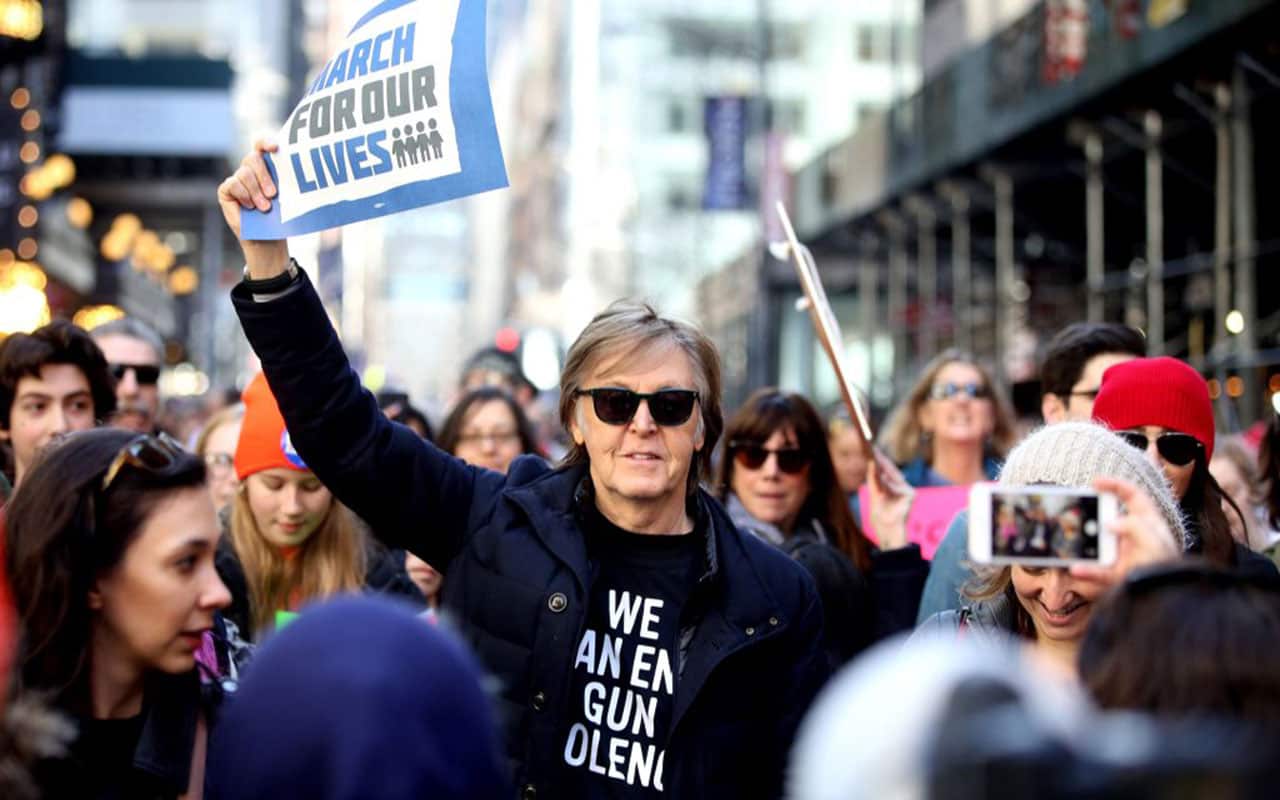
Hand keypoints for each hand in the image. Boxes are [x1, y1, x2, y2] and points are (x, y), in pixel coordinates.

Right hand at [217, 140, 289, 277]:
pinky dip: (244, 195)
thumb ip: (286, 183)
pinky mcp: (226, 190)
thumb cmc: (280, 217)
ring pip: (244, 173)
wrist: (268, 238)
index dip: (266, 142)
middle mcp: (250, 169)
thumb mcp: (287, 198)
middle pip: (253, 158)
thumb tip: (301, 176)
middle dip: (264, 175)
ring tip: (265, 207)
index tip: (275, 148)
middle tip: (273, 194)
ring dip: (256, 191)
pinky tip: (251, 207)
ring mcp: (237, 178)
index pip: (261, 145)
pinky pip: (233, 184)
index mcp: (267, 166)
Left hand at [866, 447, 913, 549]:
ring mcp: (906, 490)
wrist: (886, 530)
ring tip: (877, 460)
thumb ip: (873, 480)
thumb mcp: (873, 494)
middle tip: (875, 450)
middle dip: (882, 460)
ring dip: (886, 469)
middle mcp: (900, 486)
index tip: (872, 448)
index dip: (880, 459)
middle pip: (891, 470)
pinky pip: (900, 486)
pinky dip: (891, 484)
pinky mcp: (911, 495)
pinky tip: (884, 480)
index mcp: (891, 485)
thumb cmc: (880, 515)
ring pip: (895, 476)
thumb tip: (871, 463)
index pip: (886, 470)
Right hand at [1069, 476, 1181, 589]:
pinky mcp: (1118, 575)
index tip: (1095, 482)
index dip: (1115, 485)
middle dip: (1094, 515)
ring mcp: (1125, 555)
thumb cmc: (1168, 569)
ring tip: (1074, 544)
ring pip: (1100, 545)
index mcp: (1150, 523)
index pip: (1133, 496)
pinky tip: (1076, 568)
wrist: (1168, 599)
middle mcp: (1136, 537)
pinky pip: (1097, 571)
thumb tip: (1111, 523)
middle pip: (1111, 518)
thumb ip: (1134, 527)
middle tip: (1079, 512)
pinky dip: (1086, 570)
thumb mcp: (1155, 542)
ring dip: (1086, 545)